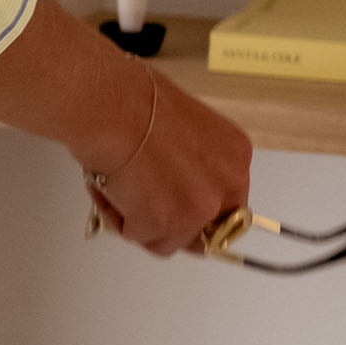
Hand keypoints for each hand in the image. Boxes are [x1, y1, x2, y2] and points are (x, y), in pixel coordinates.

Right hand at [77, 61, 254, 257]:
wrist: (113, 109)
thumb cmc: (135, 104)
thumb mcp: (185, 129)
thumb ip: (192, 162)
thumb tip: (174, 181)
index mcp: (236, 156)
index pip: (228, 204)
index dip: (196, 209)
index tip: (177, 209)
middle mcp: (228, 185)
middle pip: (207, 232)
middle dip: (175, 227)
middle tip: (145, 211)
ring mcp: (200, 208)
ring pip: (170, 240)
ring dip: (140, 222)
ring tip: (119, 189)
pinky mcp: (168, 225)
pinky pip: (139, 237)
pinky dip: (119, 219)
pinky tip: (110, 190)